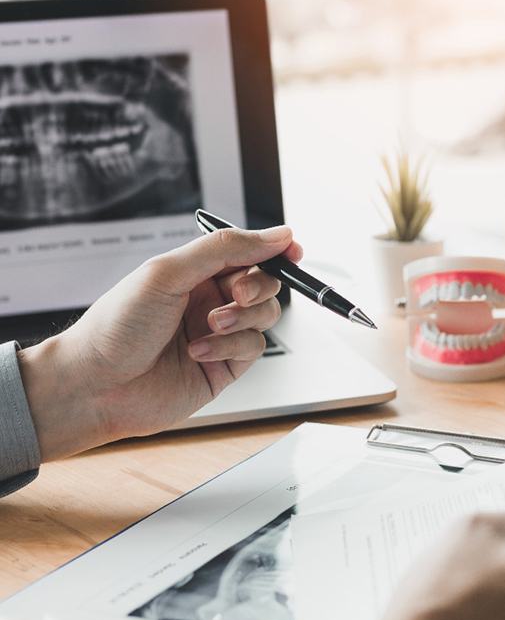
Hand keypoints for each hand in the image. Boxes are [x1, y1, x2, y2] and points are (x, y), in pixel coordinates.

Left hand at [18, 226, 301, 459]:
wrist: (96, 385)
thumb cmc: (117, 325)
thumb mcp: (169, 272)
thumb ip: (225, 249)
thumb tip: (276, 234)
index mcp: (195, 272)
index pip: (247, 252)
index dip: (273, 249)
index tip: (292, 250)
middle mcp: (210, 300)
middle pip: (263, 282)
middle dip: (257, 285)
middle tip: (235, 294)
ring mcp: (219, 334)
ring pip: (265, 315)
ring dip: (243, 317)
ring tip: (211, 324)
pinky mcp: (225, 366)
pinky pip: (253, 347)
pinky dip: (231, 346)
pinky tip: (198, 351)